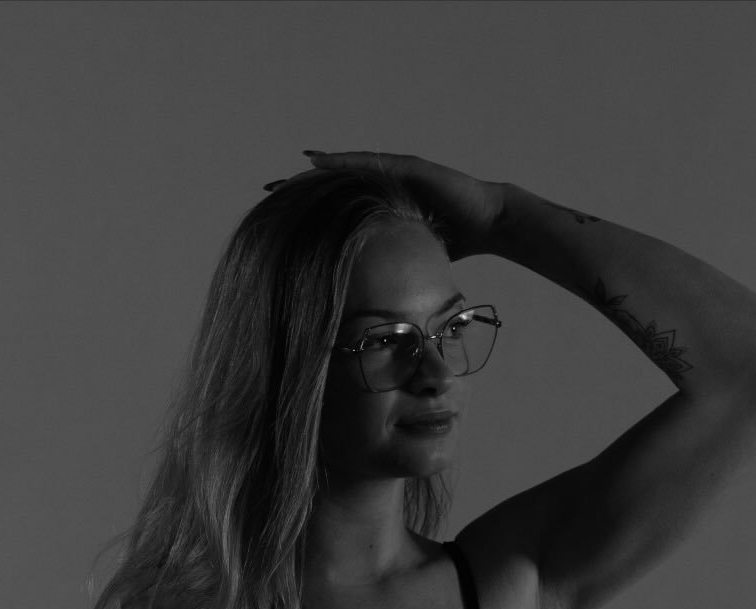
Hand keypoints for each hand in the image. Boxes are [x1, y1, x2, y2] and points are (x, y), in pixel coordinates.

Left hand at [264, 150, 507, 260]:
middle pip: (335, 185)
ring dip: (313, 173)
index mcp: (382, 207)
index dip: (312, 210)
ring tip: (283, 177)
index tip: (282, 218)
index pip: (341, 207)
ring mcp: (396, 173)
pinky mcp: (408, 167)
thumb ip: (392, 265)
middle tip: (268, 191)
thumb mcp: (411, 256)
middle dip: (301, 189)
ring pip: (347, 171)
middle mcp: (384, 186)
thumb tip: (374, 300)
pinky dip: (342, 161)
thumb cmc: (455, 242)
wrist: (488, 223)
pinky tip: (316, 161)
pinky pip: (369, 163)